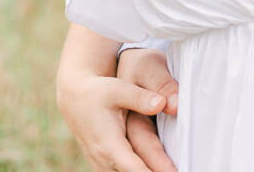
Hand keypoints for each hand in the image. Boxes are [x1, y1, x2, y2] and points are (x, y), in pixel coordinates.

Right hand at [56, 52, 171, 171]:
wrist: (75, 97)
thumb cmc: (99, 92)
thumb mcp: (120, 89)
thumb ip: (141, 98)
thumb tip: (163, 104)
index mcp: (109, 144)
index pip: (134, 169)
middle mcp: (103, 160)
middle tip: (178, 170)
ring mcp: (101, 165)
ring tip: (169, 169)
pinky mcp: (103, 165)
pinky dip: (136, 171)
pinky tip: (153, 168)